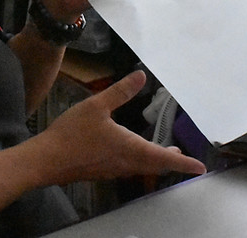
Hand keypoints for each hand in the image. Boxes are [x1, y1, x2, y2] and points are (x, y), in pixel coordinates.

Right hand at [30, 70, 205, 185]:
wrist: (46, 160)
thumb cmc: (72, 134)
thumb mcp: (97, 106)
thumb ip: (121, 92)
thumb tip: (141, 76)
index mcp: (130, 148)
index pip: (165, 158)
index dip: (185, 163)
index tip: (200, 167)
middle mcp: (126, 163)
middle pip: (155, 165)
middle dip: (171, 161)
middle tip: (182, 157)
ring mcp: (113, 169)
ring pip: (141, 167)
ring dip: (155, 161)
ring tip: (162, 153)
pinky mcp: (101, 171)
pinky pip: (127, 168)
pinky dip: (138, 161)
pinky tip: (129, 153)